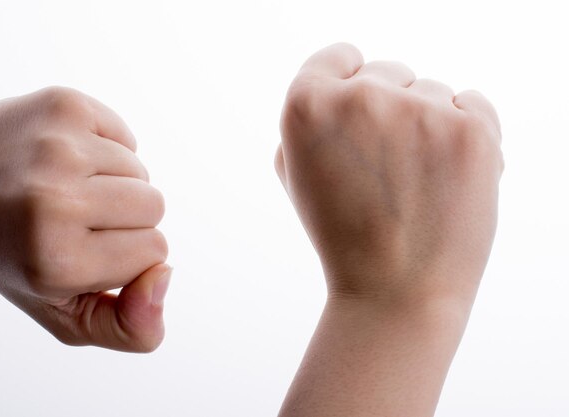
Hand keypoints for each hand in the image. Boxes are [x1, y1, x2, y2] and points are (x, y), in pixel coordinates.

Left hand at [0, 87, 168, 351]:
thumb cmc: (15, 253)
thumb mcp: (64, 314)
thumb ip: (129, 327)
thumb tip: (165, 276)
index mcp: (57, 260)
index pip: (155, 253)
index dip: (126, 254)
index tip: (82, 248)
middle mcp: (55, 199)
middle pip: (154, 205)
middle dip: (125, 216)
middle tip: (75, 216)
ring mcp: (58, 145)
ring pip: (140, 170)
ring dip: (114, 181)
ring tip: (65, 185)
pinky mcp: (64, 105)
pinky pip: (125, 136)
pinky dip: (105, 149)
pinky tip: (66, 157)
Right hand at [275, 43, 502, 309]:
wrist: (395, 293)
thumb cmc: (342, 236)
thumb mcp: (298, 177)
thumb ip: (310, 124)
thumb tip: (341, 89)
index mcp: (307, 106)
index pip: (334, 57)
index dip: (346, 80)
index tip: (357, 106)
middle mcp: (361, 98)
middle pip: (387, 70)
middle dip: (388, 108)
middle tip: (385, 165)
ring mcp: (420, 110)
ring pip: (430, 90)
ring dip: (426, 124)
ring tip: (417, 181)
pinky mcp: (470, 129)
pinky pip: (471, 102)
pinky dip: (464, 130)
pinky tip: (447, 174)